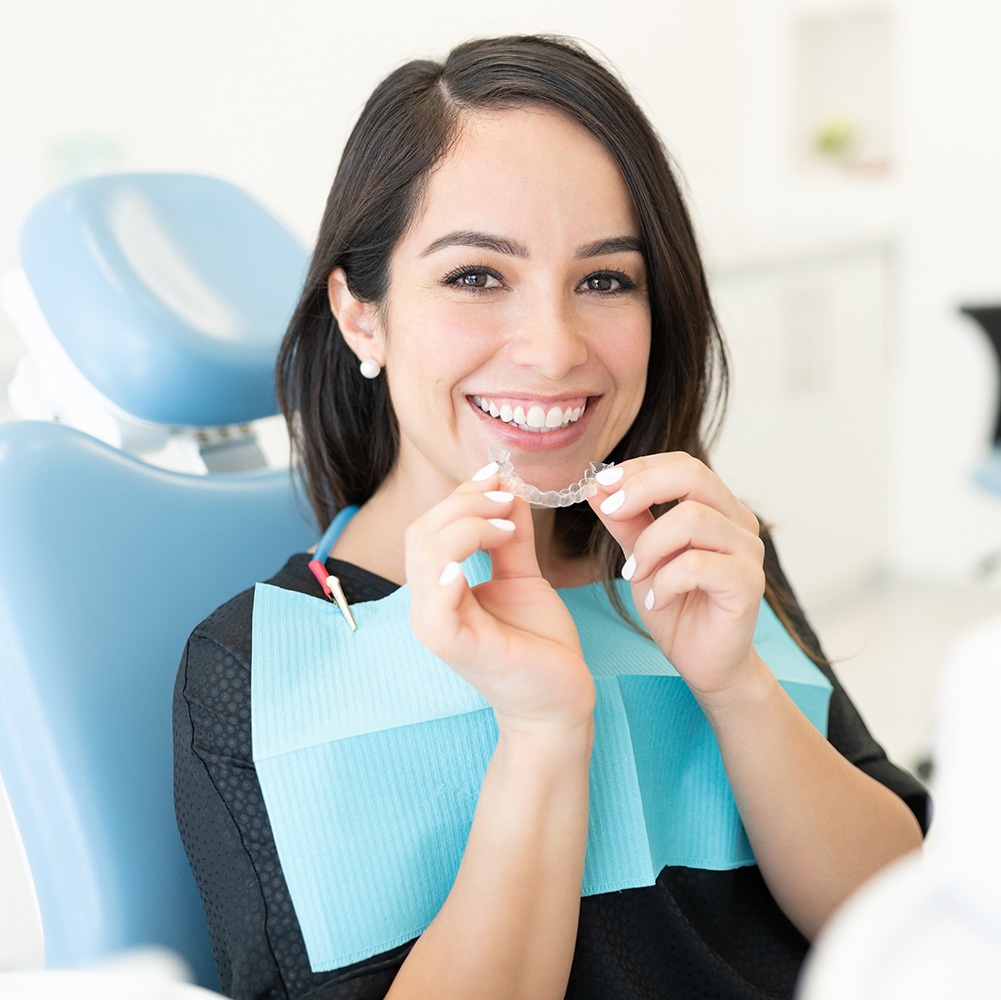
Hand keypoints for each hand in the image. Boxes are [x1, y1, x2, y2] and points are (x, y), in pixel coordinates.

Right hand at [406, 471, 594, 735]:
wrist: (559, 700)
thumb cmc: (538, 644)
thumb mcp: (523, 576)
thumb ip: (510, 536)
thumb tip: (507, 487)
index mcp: (438, 588)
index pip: (430, 526)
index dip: (462, 495)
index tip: (500, 476)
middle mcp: (428, 605)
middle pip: (422, 532)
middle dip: (465, 503)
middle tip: (509, 499)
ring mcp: (437, 626)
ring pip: (427, 554)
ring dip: (468, 525)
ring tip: (508, 526)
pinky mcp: (455, 646)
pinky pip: (436, 603)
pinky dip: (450, 569)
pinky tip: (482, 552)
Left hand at [589, 453, 765, 699]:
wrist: (704, 662)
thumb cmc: (676, 606)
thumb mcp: (641, 557)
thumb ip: (625, 522)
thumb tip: (596, 487)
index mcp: (716, 507)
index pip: (681, 464)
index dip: (639, 468)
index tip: (600, 484)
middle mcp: (738, 521)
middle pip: (694, 476)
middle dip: (642, 488)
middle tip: (610, 510)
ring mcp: (747, 551)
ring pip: (693, 519)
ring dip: (650, 545)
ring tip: (634, 575)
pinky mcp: (748, 584)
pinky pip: (698, 566)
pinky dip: (665, 582)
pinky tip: (655, 600)